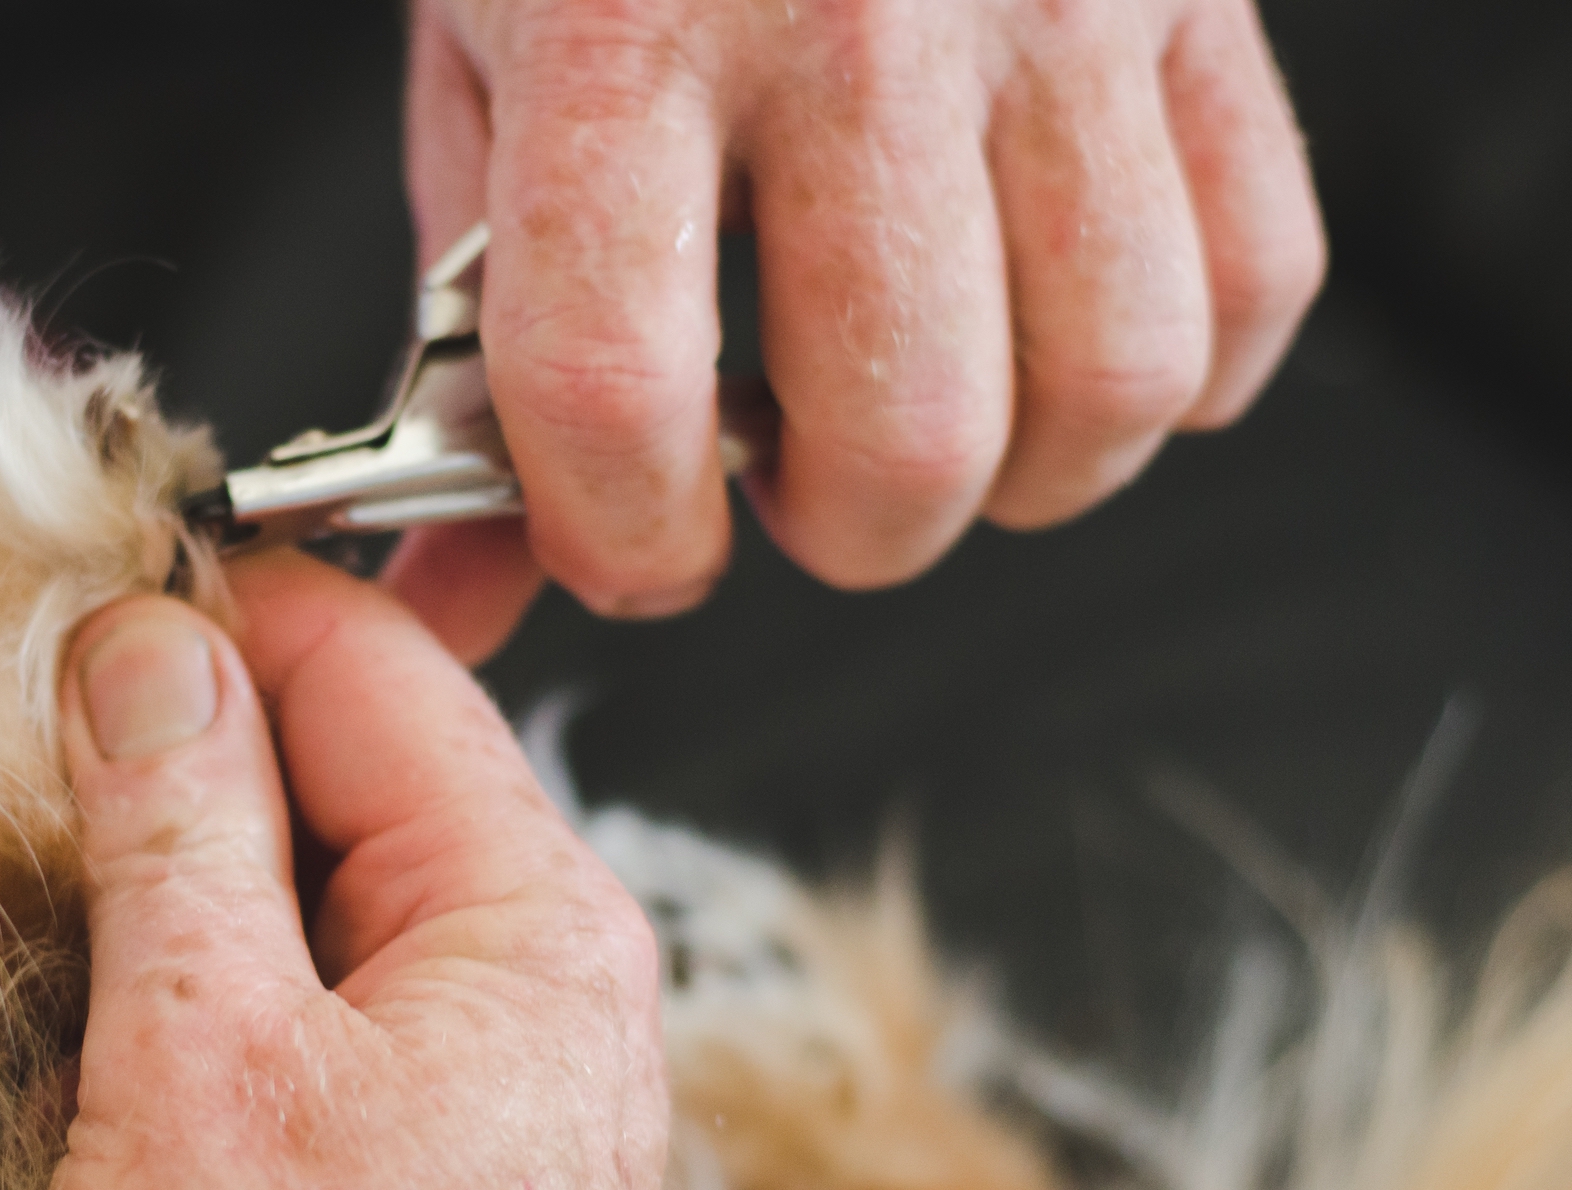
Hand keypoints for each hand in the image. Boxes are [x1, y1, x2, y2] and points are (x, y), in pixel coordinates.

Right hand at [47, 552, 666, 1189]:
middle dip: (190, 753)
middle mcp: (550, 999)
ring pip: (329, 905)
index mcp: (536, 925)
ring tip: (58, 906)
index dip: (221, 611)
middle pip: (356, 781)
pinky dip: (219, 996)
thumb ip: (182, 819)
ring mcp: (505, 1098)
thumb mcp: (202, 1054)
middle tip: (30, 760)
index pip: (376, 673)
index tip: (80, 597)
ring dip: (190, 884)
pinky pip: (328, 1022)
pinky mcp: (444, 1185)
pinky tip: (123, 1035)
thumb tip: (150, 646)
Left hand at [389, 0, 1326, 658]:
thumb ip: (470, 361)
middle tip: (794, 474)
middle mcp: (856, 20)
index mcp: (624, 38)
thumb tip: (460, 602)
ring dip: (1016, 474)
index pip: (624, 394)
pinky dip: (1174, 369)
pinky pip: (1256, 278)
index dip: (626, 539)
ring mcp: (1051, 4)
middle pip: (909, 440)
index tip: (635, 546)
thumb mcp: (482, 88)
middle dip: (842, 530)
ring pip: (1112, 387)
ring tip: (933, 406)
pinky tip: (1058, 326)